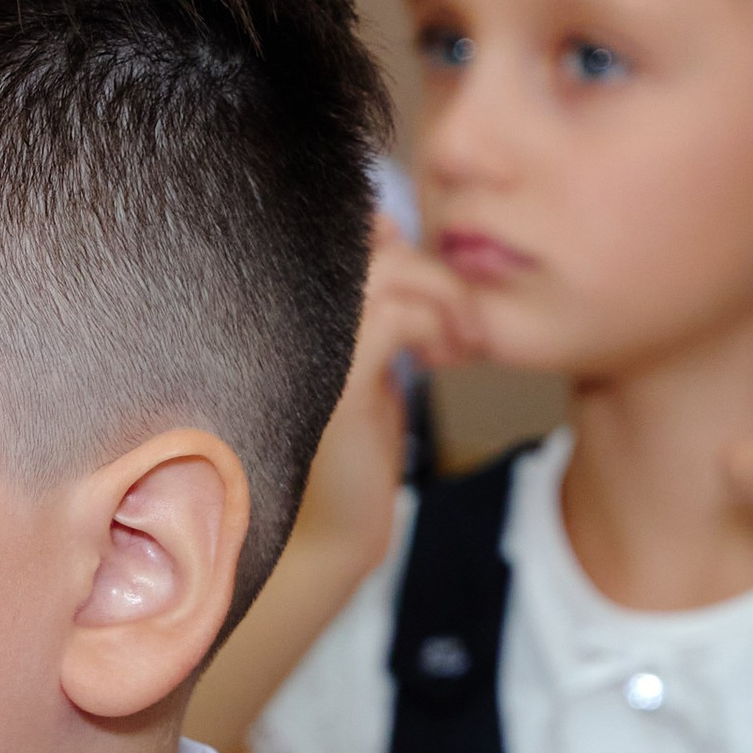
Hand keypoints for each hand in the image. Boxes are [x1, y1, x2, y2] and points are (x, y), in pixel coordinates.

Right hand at [297, 220, 485, 577]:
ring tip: (462, 343)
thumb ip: (373, 294)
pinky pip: (400, 314)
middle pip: (377, 240)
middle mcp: (286, 314)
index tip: (436, 302)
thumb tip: (388, 224)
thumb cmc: (350, 445)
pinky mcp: (337, 374)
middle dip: (437, 272)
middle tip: (466, 325)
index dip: (402, 246)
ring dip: (447, 300)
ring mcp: (307, 341)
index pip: (353, 228)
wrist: (333, 528)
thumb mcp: (365, 355)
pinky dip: (436, 328)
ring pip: (396, 270)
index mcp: (290, 306)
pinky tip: (442, 363)